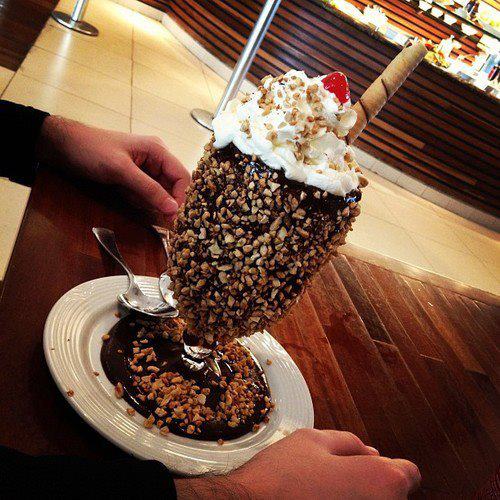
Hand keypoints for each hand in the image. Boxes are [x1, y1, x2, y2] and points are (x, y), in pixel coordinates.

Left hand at [37, 116, 190, 220]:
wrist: (64, 146)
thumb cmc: (92, 151)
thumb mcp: (122, 171)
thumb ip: (149, 190)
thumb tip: (174, 209)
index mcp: (158, 150)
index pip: (182, 177)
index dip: (181, 198)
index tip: (173, 217)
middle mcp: (156, 159)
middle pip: (172, 187)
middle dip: (162, 201)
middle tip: (149, 210)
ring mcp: (146, 169)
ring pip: (158, 193)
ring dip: (146, 200)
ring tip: (126, 192)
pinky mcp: (135, 177)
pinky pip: (145, 193)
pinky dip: (136, 198)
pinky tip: (122, 192)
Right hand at [175, 429, 420, 498]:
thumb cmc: (280, 479)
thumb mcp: (313, 440)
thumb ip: (349, 441)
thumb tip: (370, 452)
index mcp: (382, 482)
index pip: (408, 473)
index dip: (386, 463)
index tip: (368, 465)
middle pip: (389, 492)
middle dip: (368, 481)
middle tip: (334, 478)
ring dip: (354, 496)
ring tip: (319, 494)